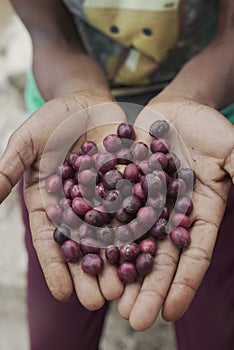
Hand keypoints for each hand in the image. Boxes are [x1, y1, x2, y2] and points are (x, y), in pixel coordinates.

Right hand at [0, 92, 125, 308]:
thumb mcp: (27, 141)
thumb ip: (8, 168)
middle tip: (99, 301)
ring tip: (124, 287)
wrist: (87, 102)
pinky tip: (149, 250)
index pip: (51, 241)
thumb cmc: (53, 120)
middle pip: (83, 246)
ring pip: (111, 235)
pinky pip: (136, 210)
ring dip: (117, 261)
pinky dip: (141, 230)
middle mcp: (79, 208)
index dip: (55, 267)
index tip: (63, 294)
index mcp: (52, 203)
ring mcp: (106, 199)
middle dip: (89, 274)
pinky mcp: (130, 187)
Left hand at [118, 98, 233, 329]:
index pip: (193, 252)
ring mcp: (142, 204)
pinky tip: (86, 256)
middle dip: (148, 287)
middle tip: (135, 320)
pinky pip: (108, 213)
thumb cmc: (205, 127)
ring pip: (130, 242)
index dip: (185, 282)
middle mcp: (168, 215)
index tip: (171, 311)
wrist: (172, 111)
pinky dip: (98, 233)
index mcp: (197, 212)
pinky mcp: (119, 190)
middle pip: (159, 255)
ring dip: (120, 270)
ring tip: (109, 301)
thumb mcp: (228, 147)